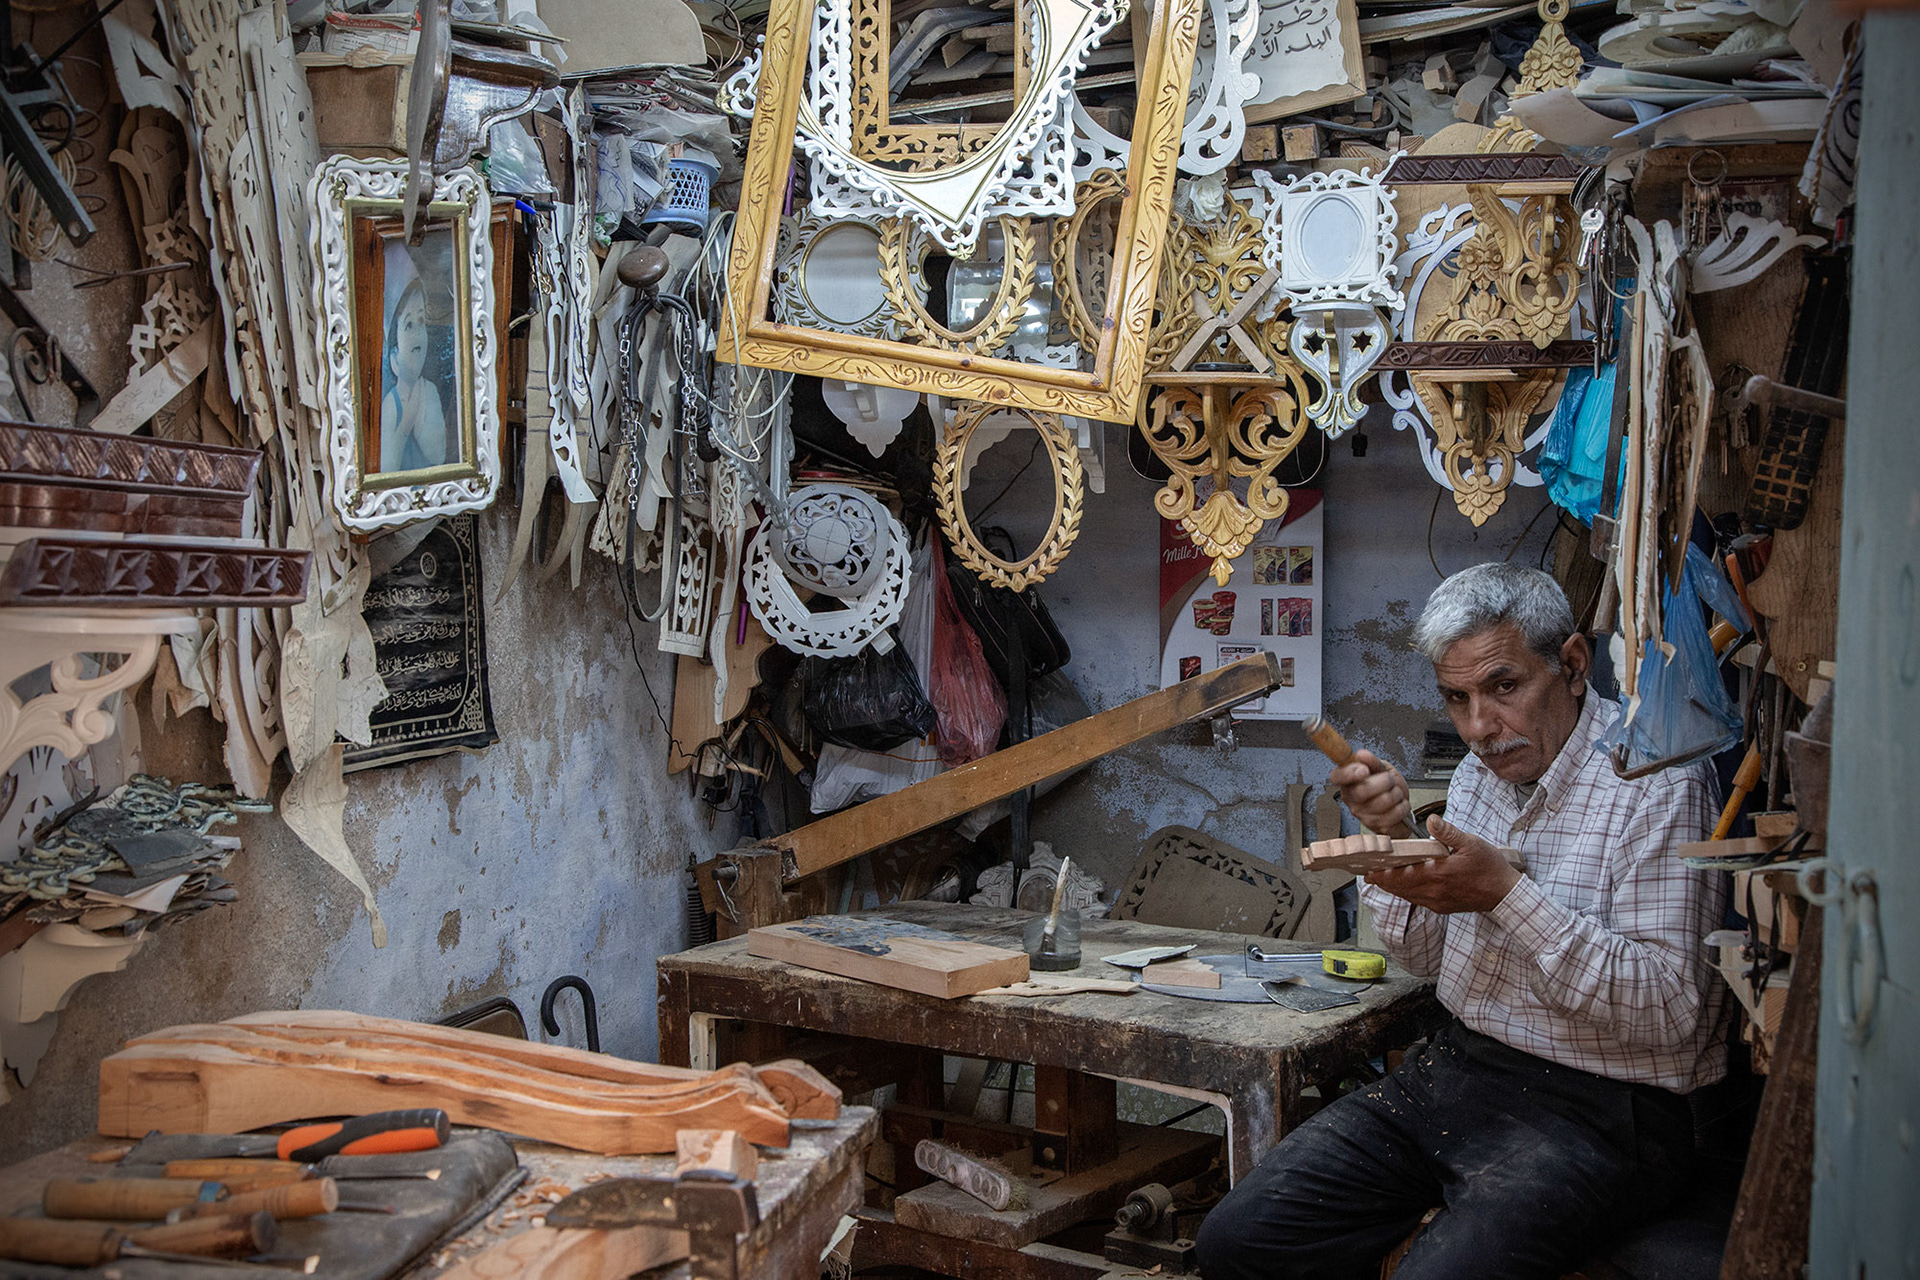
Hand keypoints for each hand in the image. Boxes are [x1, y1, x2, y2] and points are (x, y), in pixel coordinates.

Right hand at [1329, 750, 1413, 837]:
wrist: (1398, 806)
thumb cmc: (1387, 787)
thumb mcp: (1382, 769)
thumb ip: (1372, 762)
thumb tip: (1361, 755)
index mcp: (1348, 782)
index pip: (1337, 777)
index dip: (1349, 773)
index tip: (1364, 770)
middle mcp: (1352, 799)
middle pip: (1363, 790)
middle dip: (1385, 781)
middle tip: (1389, 780)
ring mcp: (1363, 814)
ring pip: (1384, 800)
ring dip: (1397, 793)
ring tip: (1395, 793)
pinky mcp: (1377, 825)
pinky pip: (1395, 812)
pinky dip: (1403, 805)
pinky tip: (1398, 804)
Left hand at [1364, 816, 1521, 914]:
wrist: (1505, 894)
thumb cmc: (1491, 868)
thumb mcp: (1472, 843)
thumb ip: (1449, 833)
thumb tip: (1432, 821)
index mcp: (1438, 874)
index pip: (1403, 876)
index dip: (1384, 874)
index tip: (1370, 869)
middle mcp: (1435, 891)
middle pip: (1400, 888)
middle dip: (1384, 880)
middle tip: (1369, 873)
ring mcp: (1438, 901)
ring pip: (1408, 896)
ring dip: (1394, 888)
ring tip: (1381, 879)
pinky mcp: (1442, 907)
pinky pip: (1418, 901)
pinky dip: (1407, 894)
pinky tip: (1405, 886)